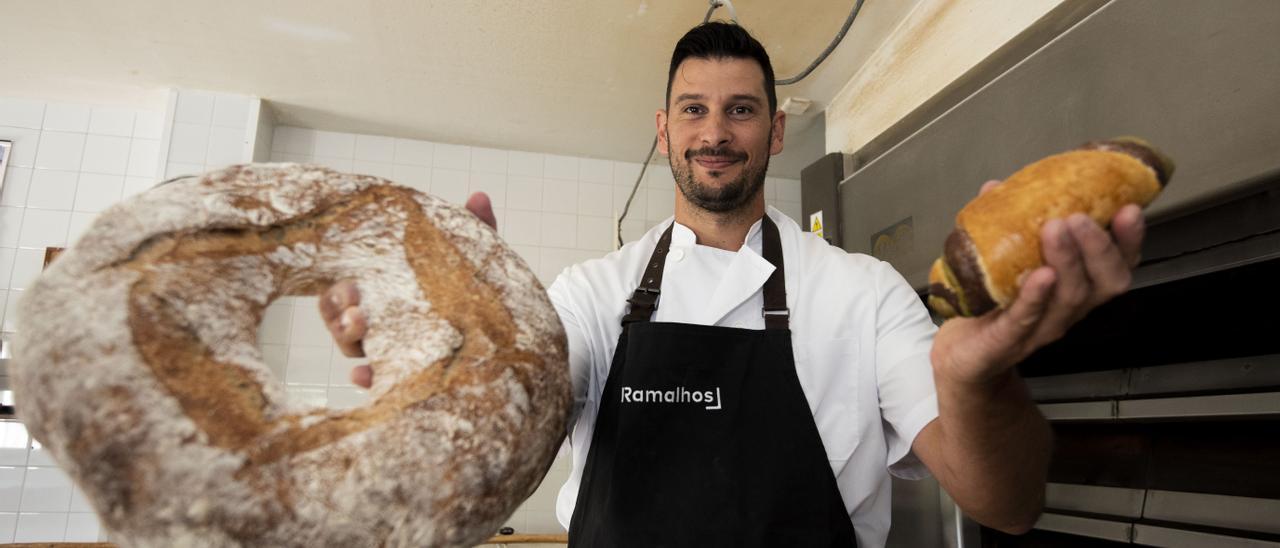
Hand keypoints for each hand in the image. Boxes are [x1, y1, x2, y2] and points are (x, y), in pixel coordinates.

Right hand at [319, 192, 497, 387]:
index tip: (349, 285)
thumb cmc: (480, 292)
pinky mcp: (405, 380)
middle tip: (355, 308)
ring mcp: (392, 354)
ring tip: (359, 327)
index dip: (340, 292)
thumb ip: (476, 231)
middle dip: (339, 315)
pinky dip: (368, 379)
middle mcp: (383, 326)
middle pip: (343, 322)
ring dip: (348, 339)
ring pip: (353, 350)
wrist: (513, 336)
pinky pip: (379, 383)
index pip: (349, 294)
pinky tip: (364, 375)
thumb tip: (479, 196)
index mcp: (389, 293)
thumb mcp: (475, 262)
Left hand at [930, 180, 1144, 384]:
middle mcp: (1069, 308)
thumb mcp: (1002, 259)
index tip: (1129, 208)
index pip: (1117, 265)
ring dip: (1068, 260)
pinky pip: (1028, 318)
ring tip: (1056, 228)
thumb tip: (996, 186)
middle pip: (1105, 282)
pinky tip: (1040, 276)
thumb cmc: (990, 304)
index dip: (1129, 240)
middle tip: (1081, 216)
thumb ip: (1003, 224)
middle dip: (1099, 246)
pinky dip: (1036, 296)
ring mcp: (1042, 327)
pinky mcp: (1009, 341)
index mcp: (1076, 286)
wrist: (960, 355)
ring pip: (1071, 298)